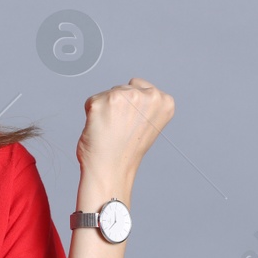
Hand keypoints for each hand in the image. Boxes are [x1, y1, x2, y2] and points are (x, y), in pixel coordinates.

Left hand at [76, 78, 174, 193]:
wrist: (112, 170)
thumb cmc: (127, 151)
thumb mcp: (148, 123)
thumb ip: (145, 104)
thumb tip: (131, 87)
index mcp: (164, 101)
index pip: (139, 86)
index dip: (132, 107)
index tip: (133, 125)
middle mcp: (148, 95)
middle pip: (123, 88)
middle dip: (118, 106)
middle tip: (120, 130)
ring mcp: (125, 97)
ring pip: (107, 93)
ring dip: (105, 109)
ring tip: (111, 131)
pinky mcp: (102, 102)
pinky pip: (92, 101)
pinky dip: (92, 114)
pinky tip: (100, 129)